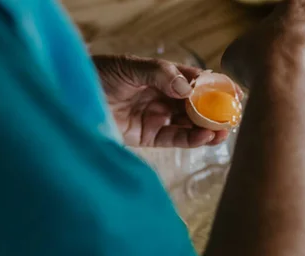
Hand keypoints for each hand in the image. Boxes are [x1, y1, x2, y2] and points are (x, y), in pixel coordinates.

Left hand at [93, 55, 228, 147]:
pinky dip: (191, 139)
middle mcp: (162, 97)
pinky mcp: (148, 137)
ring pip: (189, 124)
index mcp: (160, 76)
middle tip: (233, 117)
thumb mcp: (128, 67)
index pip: (193, 80)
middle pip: (195, 105)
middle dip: (215, 112)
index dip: (214, 86)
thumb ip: (159, 74)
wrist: (70, 100)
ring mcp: (156, 117)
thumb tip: (187, 88)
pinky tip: (205, 137)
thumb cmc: (97, 76)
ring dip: (207, 128)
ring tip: (223, 131)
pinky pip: (175, 139)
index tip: (233, 91)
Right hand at [222, 0, 304, 104]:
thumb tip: (247, 64)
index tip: (271, 57)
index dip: (278, 40)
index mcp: (299, 7)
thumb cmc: (261, 65)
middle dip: (303, 54)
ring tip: (300, 92)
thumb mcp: (237, 52)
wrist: (290, 91)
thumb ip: (248, 50)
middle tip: (286, 76)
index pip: (289, 19)